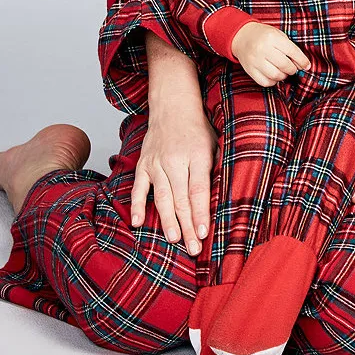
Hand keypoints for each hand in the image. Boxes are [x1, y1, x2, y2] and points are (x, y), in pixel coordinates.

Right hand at [129, 101, 215, 256]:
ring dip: (167, 221)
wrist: (172, 106)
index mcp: (198, 155)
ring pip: (162, 197)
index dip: (201, 213)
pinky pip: (138, 187)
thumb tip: (218, 200)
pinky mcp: (143, 164)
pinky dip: (136, 205)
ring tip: (174, 239)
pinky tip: (137, 223)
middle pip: (181, 199)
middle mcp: (176, 160)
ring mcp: (157, 163)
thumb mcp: (214, 143)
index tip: (204, 233)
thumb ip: (214, 169)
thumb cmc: (198, 128)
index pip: (199, 189)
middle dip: (188, 225)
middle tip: (193, 248)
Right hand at [231, 20, 311, 87]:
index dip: (302, 60)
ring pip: (275, 75)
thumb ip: (290, 48)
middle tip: (292, 68)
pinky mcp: (249, 70)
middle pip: (284, 65)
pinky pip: (265, 82)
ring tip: (283, 71)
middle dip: (292, 69)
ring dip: (283, 76)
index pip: (292, 51)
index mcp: (272, 37)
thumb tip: (302, 65)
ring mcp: (255, 60)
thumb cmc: (264, 35)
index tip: (307, 66)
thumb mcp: (278, 35)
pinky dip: (273, 81)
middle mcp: (263, 49)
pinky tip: (274, 75)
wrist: (242, 36)